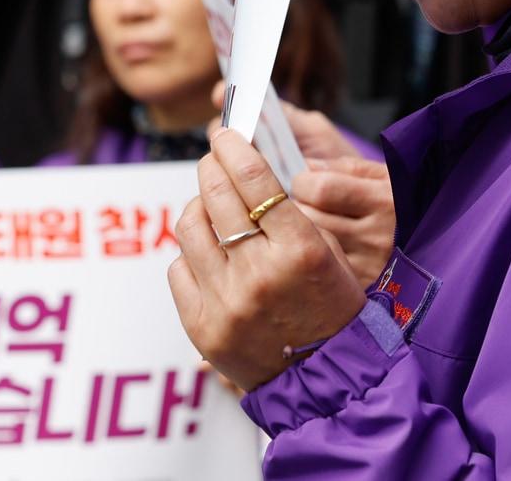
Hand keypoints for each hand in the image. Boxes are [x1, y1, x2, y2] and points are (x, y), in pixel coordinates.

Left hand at [169, 130, 365, 391]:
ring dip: (199, 206)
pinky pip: (178, 268)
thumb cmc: (331, 306)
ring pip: (190, 227)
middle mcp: (260, 273)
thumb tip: (242, 169)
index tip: (226, 134)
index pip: (254, 180)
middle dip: (212, 167)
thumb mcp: (328, 251)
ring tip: (211, 206)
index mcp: (301, 249)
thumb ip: (287, 214)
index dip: (234, 148)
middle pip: (217, 195)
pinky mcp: (202, 325)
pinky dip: (191, 253)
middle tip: (214, 158)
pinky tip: (210, 255)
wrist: (325, 376)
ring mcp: (227, 301)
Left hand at [293, 157, 395, 286]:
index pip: (321, 189)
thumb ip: (344, 168)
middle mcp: (378, 237)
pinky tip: (320, 251)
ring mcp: (369, 267)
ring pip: (311, 247)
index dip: (302, 182)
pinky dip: (314, 259)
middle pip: (311, 219)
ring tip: (310, 226)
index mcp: (385, 201)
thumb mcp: (384, 176)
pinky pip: (321, 270)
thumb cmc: (405, 202)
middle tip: (301, 204)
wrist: (438, 245)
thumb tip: (305, 167)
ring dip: (301, 235)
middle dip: (297, 208)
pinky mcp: (360, 288)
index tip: (302, 182)